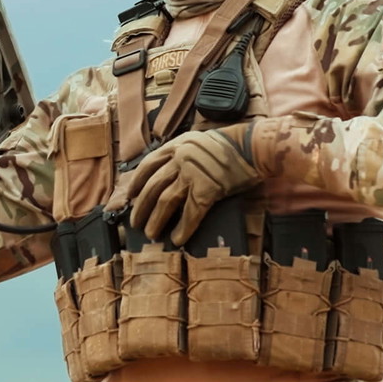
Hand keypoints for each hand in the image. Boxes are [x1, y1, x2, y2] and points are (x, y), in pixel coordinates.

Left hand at [125, 125, 261, 245]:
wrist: (252, 147)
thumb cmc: (229, 146)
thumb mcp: (197, 142)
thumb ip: (180, 155)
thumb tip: (167, 177)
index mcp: (176, 145)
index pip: (147, 165)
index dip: (136, 183)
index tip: (130, 196)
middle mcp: (180, 158)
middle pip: (153, 186)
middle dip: (141, 207)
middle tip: (135, 222)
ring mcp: (193, 174)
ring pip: (166, 201)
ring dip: (156, 220)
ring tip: (151, 233)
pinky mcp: (207, 189)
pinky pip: (191, 213)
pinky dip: (183, 228)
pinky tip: (177, 239)